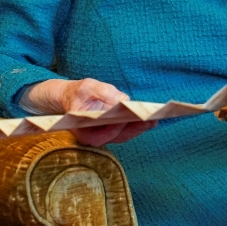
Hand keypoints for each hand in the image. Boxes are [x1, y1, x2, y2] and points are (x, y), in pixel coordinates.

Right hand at [24, 78, 155, 146]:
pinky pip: (126, 130)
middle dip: (133, 129)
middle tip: (150, 120)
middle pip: (115, 137)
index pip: (99, 136)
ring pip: (123, 135)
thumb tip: (123, 100)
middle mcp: (93, 136)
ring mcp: (104, 134)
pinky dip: (138, 125)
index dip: (113, 130)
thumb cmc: (78, 92)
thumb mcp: (87, 87)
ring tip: (154, 118)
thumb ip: (104, 93)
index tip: (126, 120)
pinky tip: (151, 117)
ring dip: (139, 128)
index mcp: (81, 130)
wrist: (72, 96)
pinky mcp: (112, 129)